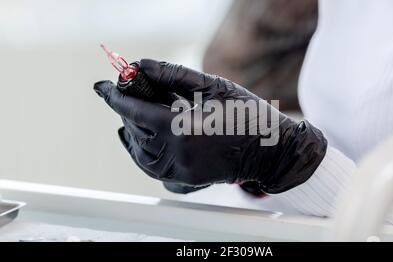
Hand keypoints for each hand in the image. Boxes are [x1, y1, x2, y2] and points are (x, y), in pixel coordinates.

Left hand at [94, 59, 326, 193]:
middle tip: (128, 92)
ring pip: (139, 153)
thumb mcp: (212, 86)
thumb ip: (172, 75)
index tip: (104, 87)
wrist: (270, 150)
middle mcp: (178, 155)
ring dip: (131, 132)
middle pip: (135, 131)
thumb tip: (139, 66)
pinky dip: (141, 153)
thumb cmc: (246, 114)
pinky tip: (141, 140)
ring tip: (131, 115)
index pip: (136, 112)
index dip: (116, 97)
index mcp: (183, 129)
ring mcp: (181, 172)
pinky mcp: (186, 181)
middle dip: (127, 110)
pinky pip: (152, 169)